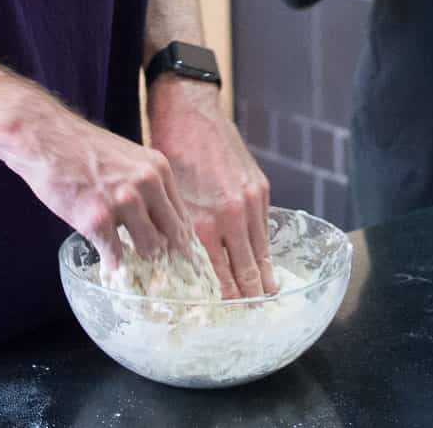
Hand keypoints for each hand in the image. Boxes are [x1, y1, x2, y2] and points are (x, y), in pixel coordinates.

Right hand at [1, 95, 193, 269]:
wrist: (45, 139)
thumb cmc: (83, 150)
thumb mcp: (128, 159)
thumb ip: (146, 186)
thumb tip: (158, 221)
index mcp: (158, 169)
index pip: (182, 215)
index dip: (184, 241)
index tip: (184, 260)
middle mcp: (147, 184)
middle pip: (173, 234)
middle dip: (171, 257)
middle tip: (165, 273)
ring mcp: (123, 202)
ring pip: (150, 247)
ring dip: (142, 261)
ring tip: (136, 269)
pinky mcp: (97, 219)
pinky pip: (115, 254)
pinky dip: (113, 264)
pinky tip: (110, 266)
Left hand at [147, 76, 276, 298]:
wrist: (190, 114)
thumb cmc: (170, 157)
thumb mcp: (168, 203)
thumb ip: (179, 236)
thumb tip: (179, 268)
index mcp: (206, 223)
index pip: (224, 276)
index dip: (228, 300)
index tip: (229, 317)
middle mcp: (234, 215)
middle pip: (249, 269)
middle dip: (252, 296)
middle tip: (255, 317)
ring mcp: (252, 201)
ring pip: (262, 250)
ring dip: (262, 275)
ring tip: (264, 296)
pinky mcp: (260, 188)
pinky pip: (263, 227)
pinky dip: (261, 245)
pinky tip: (259, 259)